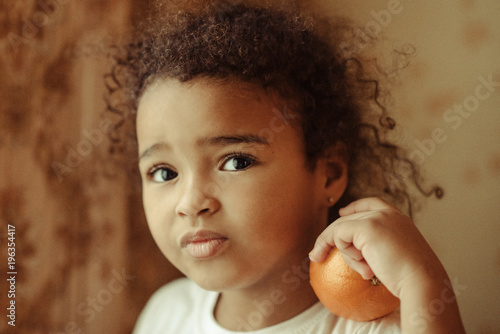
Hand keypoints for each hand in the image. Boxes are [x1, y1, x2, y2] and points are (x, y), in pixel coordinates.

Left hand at [309, 197, 464, 332]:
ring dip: (345, 254)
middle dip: (330, 238)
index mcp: (398, 218)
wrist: (421, 281)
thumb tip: (360, 251)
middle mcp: (387, 213)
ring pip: (340, 229)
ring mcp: (376, 218)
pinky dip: (346, 255)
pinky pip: (339, 237)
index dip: (354, 207)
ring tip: (366, 271)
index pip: (372, 203)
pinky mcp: (366, 227)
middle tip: (315, 255)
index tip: (342, 213)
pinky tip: (365, 269)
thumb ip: (382, 247)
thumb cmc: (412, 277)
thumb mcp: (397, 256)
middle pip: (348, 219)